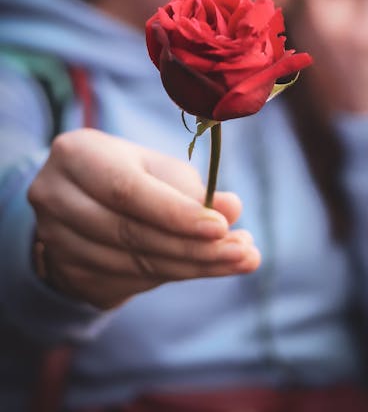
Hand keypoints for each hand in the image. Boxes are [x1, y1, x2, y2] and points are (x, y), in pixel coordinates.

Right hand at [28, 129, 260, 308]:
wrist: (79, 200)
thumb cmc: (125, 171)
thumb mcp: (155, 166)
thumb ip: (190, 187)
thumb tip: (232, 209)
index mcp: (75, 154)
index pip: (128, 190)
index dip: (176, 213)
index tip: (222, 228)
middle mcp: (55, 196)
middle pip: (131, 232)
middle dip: (194, 246)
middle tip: (244, 251)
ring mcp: (55, 239)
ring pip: (133, 262)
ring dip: (193, 266)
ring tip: (239, 259)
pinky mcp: (66, 271)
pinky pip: (129, 281)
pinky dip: (174, 275)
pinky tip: (208, 268)